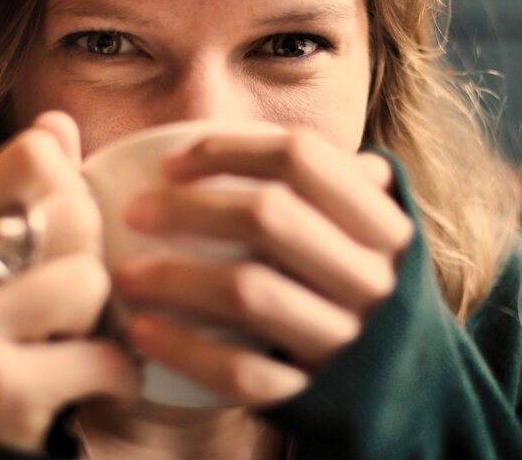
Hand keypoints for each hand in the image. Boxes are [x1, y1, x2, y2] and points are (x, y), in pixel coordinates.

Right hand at [0, 111, 139, 451]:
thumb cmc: (14, 334)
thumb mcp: (17, 257)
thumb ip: (37, 188)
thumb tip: (57, 120)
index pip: (36, 155)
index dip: (75, 190)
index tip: (69, 236)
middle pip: (72, 210)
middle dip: (95, 258)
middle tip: (77, 299)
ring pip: (88, 281)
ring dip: (106, 320)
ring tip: (79, 340)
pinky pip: (101, 356)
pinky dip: (120, 374)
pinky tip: (100, 381)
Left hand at [116, 127, 412, 404]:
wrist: (406, 391)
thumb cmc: (359, 291)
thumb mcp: (366, 236)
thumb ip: (331, 187)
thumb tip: (259, 136)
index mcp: (381, 225)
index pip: (301, 157)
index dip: (227, 149)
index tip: (170, 163)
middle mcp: (371, 278)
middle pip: (268, 217)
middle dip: (187, 208)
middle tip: (134, 213)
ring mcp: (347, 340)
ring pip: (249, 293)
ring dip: (174, 278)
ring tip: (125, 275)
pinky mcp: (315, 394)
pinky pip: (242, 372)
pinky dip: (186, 349)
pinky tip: (143, 332)